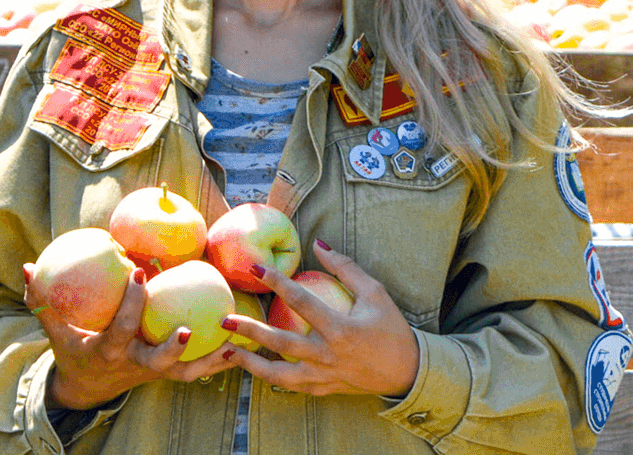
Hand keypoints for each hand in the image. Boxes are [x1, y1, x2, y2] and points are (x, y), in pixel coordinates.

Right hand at [28, 264, 233, 410]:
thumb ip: (42, 302)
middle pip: (156, 361)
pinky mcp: (166, 373)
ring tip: (232, 341)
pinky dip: (216, 362)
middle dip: (171, 346)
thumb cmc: (73, 351)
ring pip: (183, 372)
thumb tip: (28, 267)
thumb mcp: (55, 331)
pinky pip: (194, 371)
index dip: (130, 302)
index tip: (139, 272)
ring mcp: (153, 371)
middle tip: (186, 326)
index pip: (120, 326)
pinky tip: (237, 347)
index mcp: (108, 350)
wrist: (88, 388)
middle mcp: (134, 363)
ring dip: (208, 360)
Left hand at [220, 239, 419, 397]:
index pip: (301, 301)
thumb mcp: (375, 293)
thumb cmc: (391, 328)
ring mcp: (323, 376)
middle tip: (225, 318)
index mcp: (341, 329)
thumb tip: (318, 244)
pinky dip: (269, 378)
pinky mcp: (323, 389)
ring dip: (250, 363)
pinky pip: (290, 386)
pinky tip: (253, 368)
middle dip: (250, 330)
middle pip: (280, 343)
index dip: (277, 282)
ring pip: (278, 374)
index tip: (255, 268)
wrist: (406, 370)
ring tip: (227, 351)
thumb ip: (346, 268)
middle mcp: (328, 355)